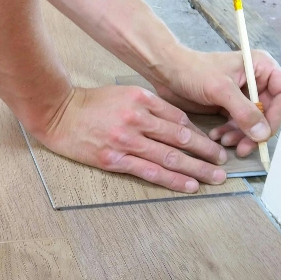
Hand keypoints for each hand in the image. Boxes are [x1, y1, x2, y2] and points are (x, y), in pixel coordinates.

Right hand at [38, 86, 227, 192]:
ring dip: (196, 169)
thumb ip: (149, 106)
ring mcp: (125, 140)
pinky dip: (172, 180)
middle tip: (223, 163)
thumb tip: (178, 124)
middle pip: (180, 138)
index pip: (179, 119)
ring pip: (170, 156)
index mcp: (141, 99)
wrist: (57, 113)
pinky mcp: (114, 159)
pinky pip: (150, 171)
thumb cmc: (90, 104)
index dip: (199, 134)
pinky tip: (189, 185)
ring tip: (214, 177)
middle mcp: (136, 119)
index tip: (212, 144)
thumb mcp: (123, 93)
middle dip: (206, 152)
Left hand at [146, 49, 280, 156]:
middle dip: (256, 131)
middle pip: (270, 112)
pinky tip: (217, 137)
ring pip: (253, 122)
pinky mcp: (229, 106)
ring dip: (241, 135)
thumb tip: (263, 134)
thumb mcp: (221, 89)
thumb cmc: (192, 71)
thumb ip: (244, 111)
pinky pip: (238, 125)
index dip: (278, 115)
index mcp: (262, 68)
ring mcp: (243, 95)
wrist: (166, 72)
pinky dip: (230, 133)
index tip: (264, 133)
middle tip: (243, 147)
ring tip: (224, 141)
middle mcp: (257, 81)